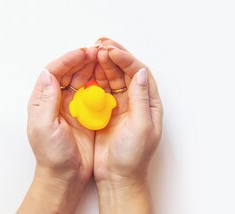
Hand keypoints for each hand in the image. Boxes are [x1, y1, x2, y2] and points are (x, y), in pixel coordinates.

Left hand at [19, 46, 98, 212]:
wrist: (67, 177)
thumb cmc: (52, 156)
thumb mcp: (44, 127)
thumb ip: (46, 100)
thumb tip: (48, 73)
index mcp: (44, 101)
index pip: (55, 72)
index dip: (69, 60)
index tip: (83, 53)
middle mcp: (59, 101)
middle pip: (72, 72)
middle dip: (85, 60)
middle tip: (99, 51)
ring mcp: (76, 107)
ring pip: (86, 80)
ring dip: (96, 69)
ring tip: (107, 59)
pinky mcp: (90, 115)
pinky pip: (97, 94)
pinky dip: (104, 84)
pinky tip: (112, 78)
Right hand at [92, 38, 162, 212]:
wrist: (118, 177)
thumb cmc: (133, 157)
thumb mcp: (142, 126)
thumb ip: (141, 98)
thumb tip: (140, 72)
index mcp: (148, 104)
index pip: (139, 73)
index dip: (127, 59)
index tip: (112, 52)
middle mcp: (136, 102)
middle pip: (125, 71)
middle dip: (114, 55)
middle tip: (99, 44)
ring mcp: (120, 106)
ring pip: (112, 77)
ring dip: (103, 63)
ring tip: (91, 51)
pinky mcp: (105, 112)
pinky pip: (99, 89)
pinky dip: (93, 77)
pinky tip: (85, 69)